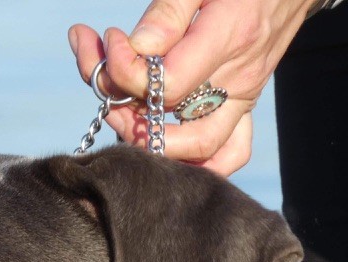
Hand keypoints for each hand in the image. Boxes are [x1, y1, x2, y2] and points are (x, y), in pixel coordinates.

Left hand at [69, 0, 314, 175]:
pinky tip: (161, 141)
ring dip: (155, 145)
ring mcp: (244, 99)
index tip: (109, 40)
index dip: (124, 71)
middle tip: (102, 86)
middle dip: (128, 118)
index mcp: (228, 39)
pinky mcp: (245, 106)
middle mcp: (239, 80)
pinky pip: (230, 152)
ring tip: (122, 113)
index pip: (166, 86)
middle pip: (178, 131)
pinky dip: (197, 160)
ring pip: (202, 152)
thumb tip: (135, 50)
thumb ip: (167, 15)